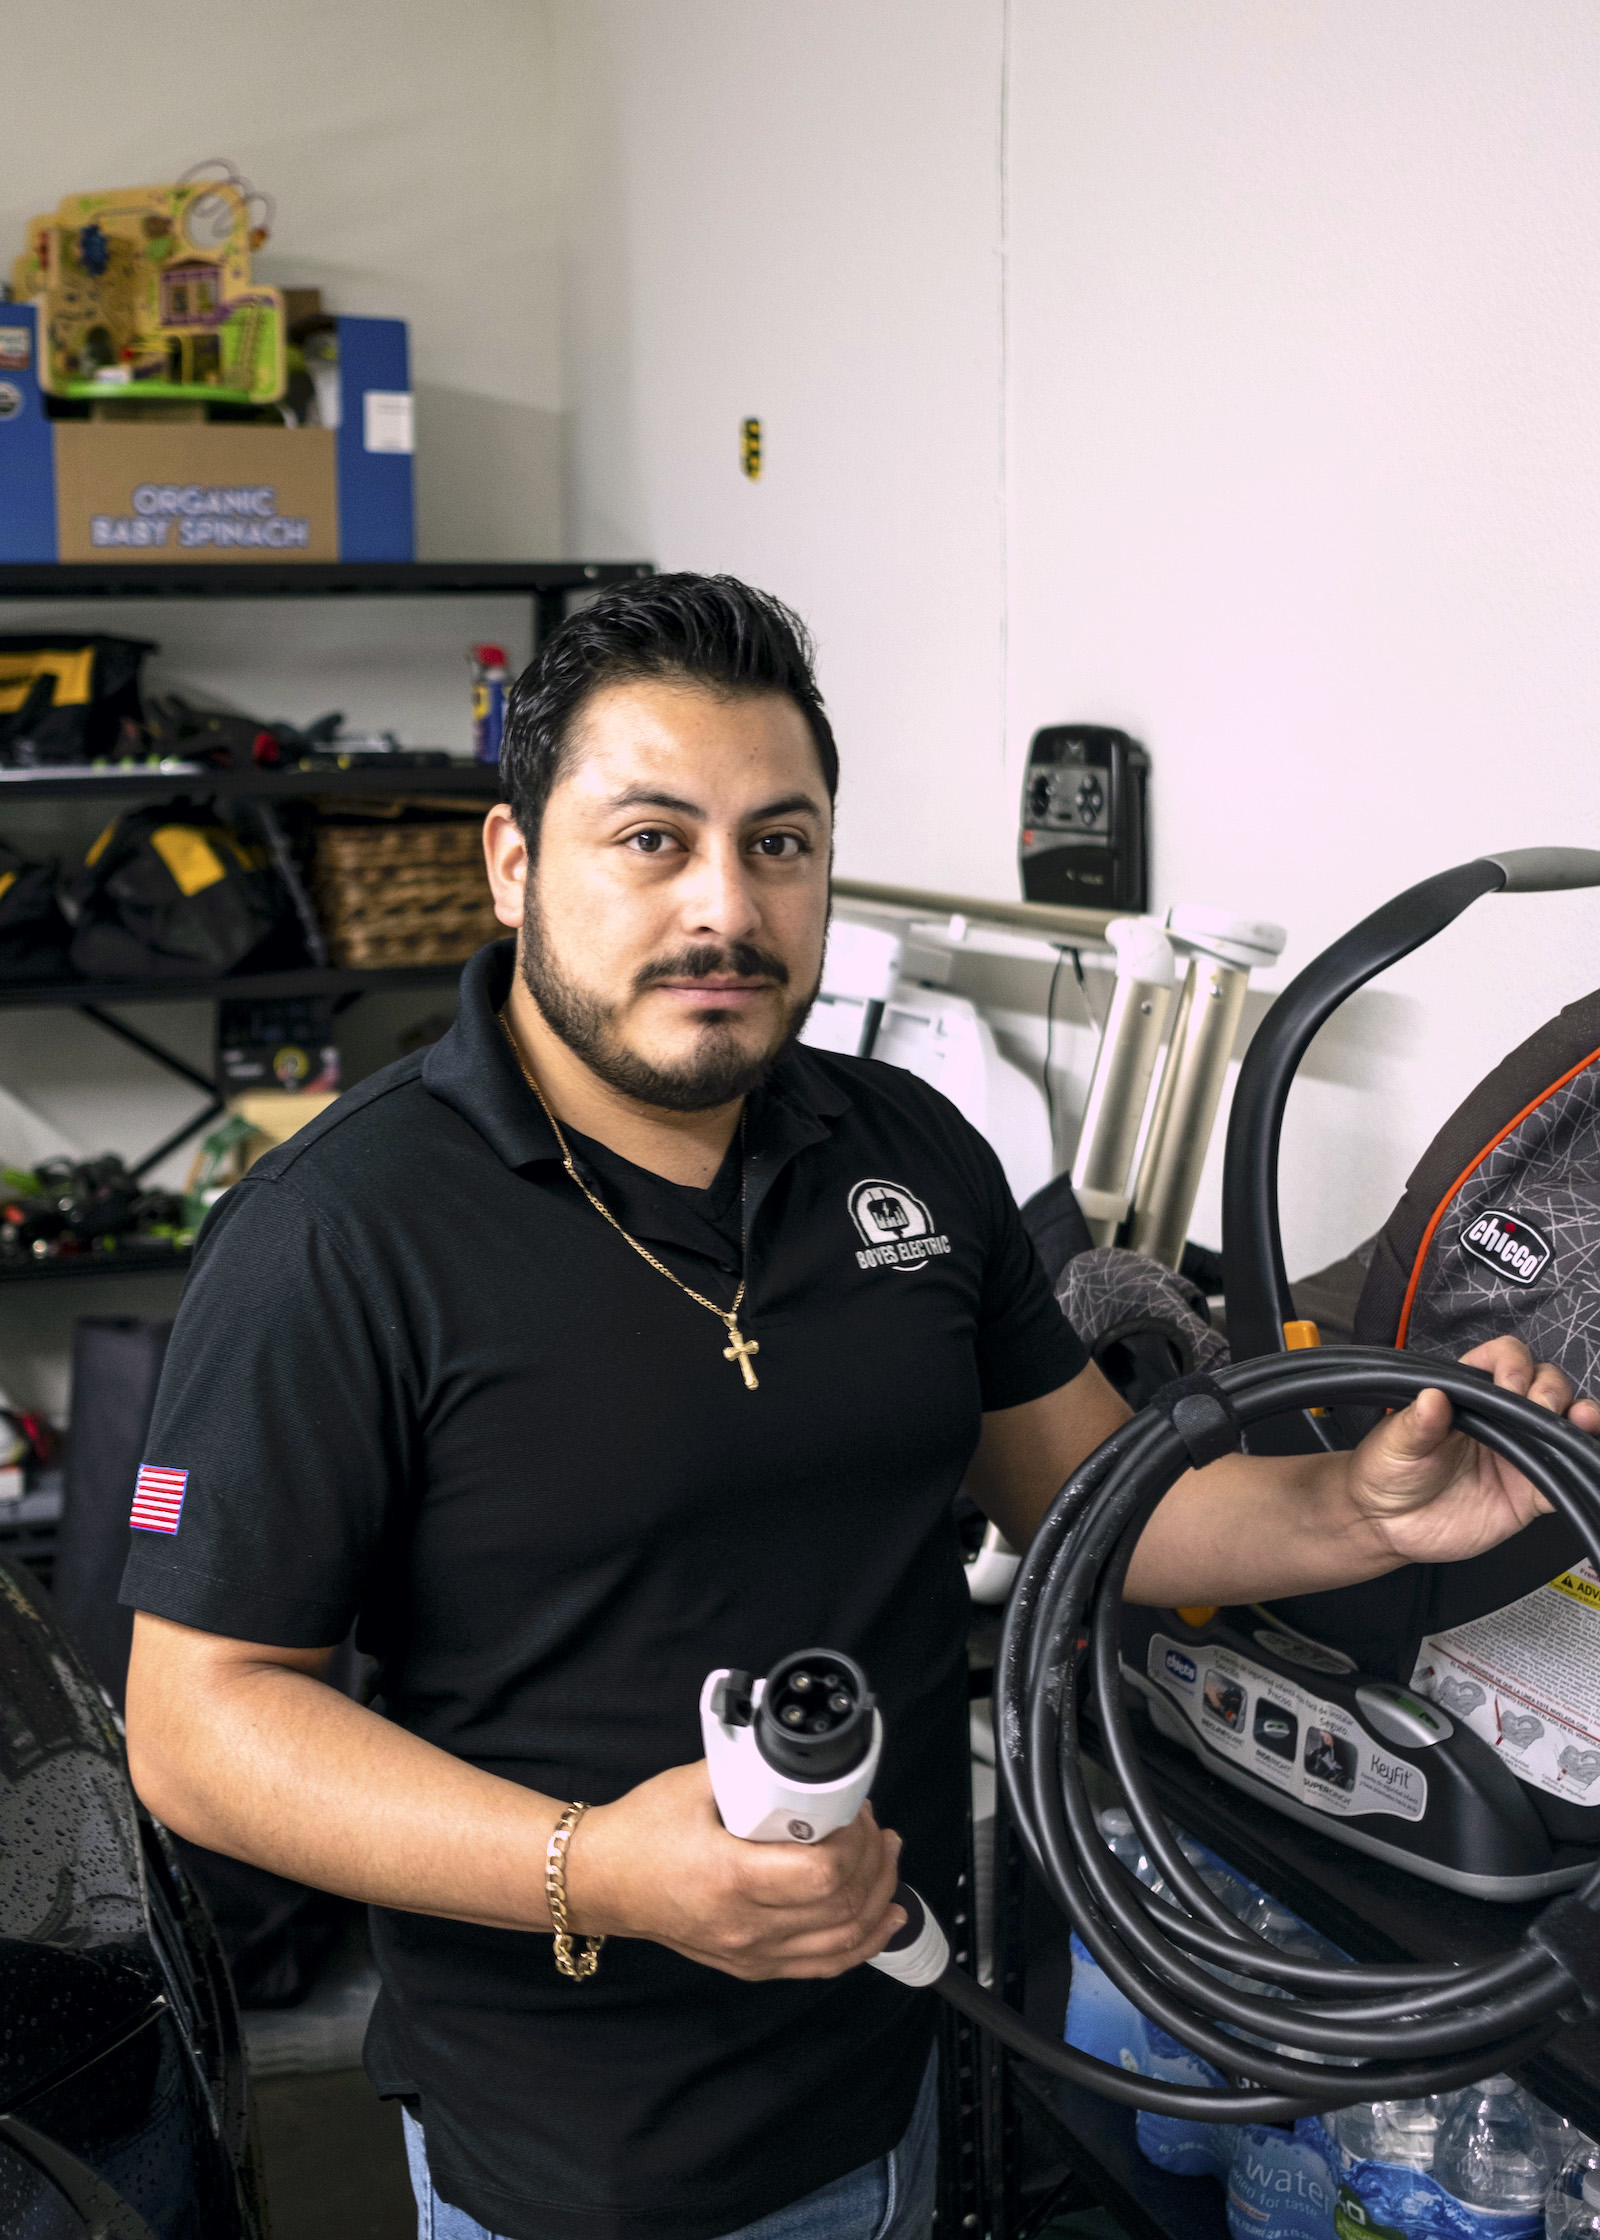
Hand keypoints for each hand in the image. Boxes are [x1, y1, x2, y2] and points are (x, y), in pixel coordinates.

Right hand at [562, 1760, 905, 1979]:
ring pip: (843, 1942)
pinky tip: (885, 1920)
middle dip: (875, 1861)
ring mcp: (750, 1952)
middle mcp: (745, 1926)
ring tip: (888, 1859)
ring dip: (878, 1899)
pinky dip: (864, 1943)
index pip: (823, 1874)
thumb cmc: (640, 1832)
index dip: (857, 1841)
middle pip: (842, 1906)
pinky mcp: (753, 1965)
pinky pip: (823, 1965)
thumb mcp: (695, 1783)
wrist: (602, 1881)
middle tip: (875, 1826)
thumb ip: (751, 1766)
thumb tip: (798, 1752)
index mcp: (731, 1878)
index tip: (857, 1810)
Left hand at [1346, 1336, 1599, 1567]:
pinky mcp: (1528, 1493)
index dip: (1513, 1363)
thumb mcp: (1393, 1443)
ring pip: (1562, 1425)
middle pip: (1544, 1384)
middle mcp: (1499, 1418)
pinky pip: (1564, 1476)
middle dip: (1551, 1389)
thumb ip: (1416, 1423)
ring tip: (1579, 1419)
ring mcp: (1517, 1453)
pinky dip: (1580, 1465)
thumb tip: (1432, 1397)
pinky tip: (1584, 1456)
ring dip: (1578, 1417)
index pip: (1503, 1359)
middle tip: (1539, 1406)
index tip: (1509, 1384)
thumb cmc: (1385, 1472)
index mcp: (1467, 1394)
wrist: (1386, 1526)